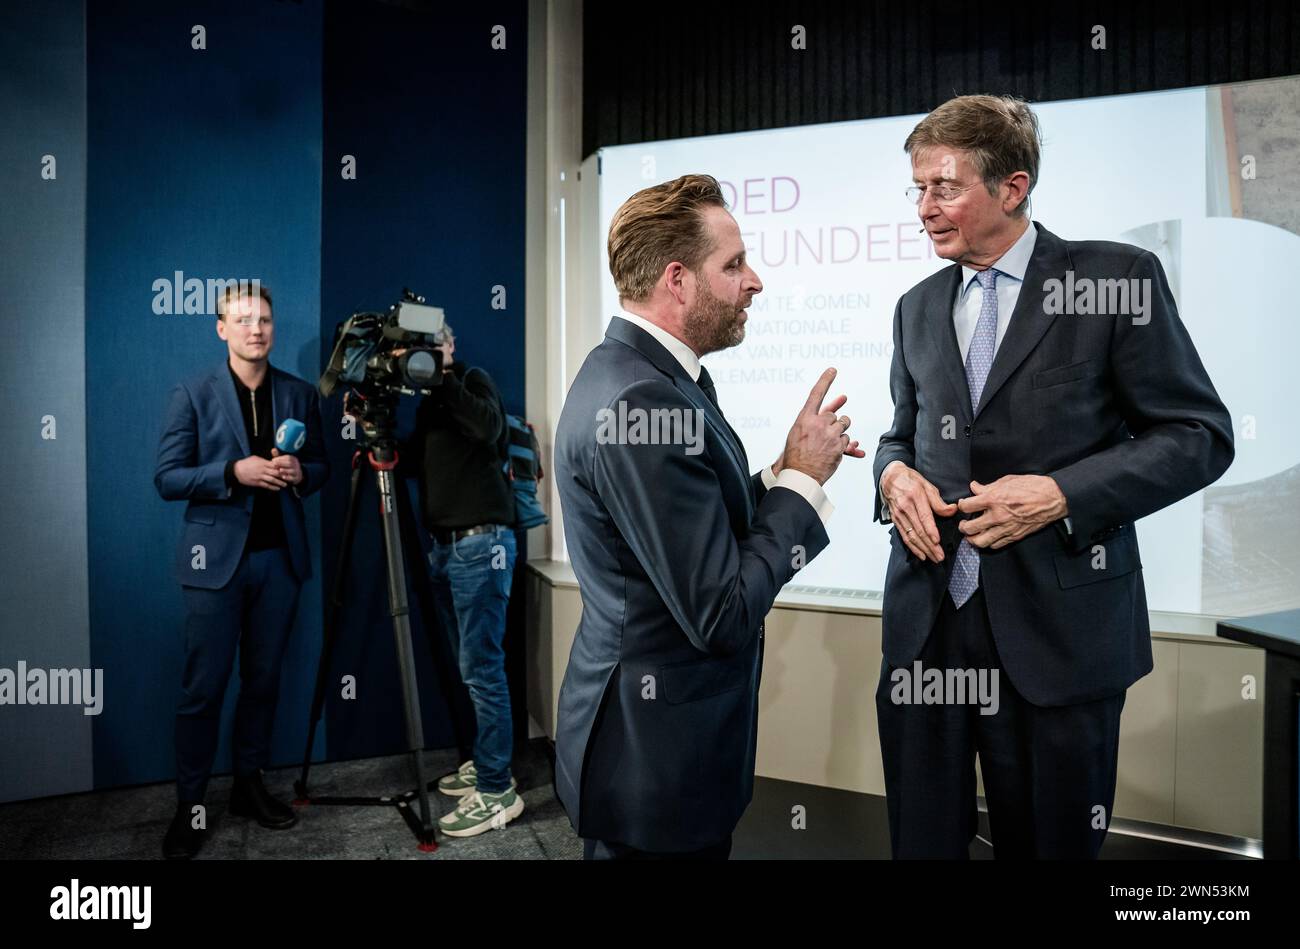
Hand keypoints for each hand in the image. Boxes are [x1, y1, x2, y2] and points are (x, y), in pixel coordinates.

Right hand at [234, 455, 287, 490]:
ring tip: (285, 485)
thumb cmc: (246, 463)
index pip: (275, 465)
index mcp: (263, 463)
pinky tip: (277, 488)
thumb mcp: (255, 458)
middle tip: (289, 478)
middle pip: (275, 473)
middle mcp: (262, 470)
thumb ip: (264, 460)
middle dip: (283, 476)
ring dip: (279, 483)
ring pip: (272, 480)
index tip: (288, 469)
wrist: (237, 470)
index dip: (282, 468)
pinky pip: (266, 485)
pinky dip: (272, 487)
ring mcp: (260, 476)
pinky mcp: (257, 482)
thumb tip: (272, 460)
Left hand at [270, 448, 302, 485]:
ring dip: (285, 470)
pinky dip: (288, 477)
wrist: (296, 475)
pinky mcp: (297, 478)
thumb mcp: (282, 461)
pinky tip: (283, 477)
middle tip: (274, 465)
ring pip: (292, 470)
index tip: (273, 460)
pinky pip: (293, 478)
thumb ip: (277, 456)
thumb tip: (273, 449)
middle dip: (282, 464)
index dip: (280, 458)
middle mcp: (296, 465)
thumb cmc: (286, 466)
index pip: (288, 457)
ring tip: (279, 470)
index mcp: (293, 459)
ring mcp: (297, 471)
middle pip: (290, 463)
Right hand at [781, 368, 862, 484]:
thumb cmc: (797, 453)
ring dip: (840, 434)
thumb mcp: (800, 431)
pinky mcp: (838, 446)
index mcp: (804, 418)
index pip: (816, 395)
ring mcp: (829, 435)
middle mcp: (817, 423)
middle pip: (834, 415)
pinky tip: (833, 453)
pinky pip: (848, 441)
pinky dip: (844, 447)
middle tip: (824, 437)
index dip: (825, 381)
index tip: (833, 370)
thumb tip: (842, 401)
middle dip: (833, 424)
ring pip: (844, 425)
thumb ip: (819, 415)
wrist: (799, 474)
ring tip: (827, 445)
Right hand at [881, 462, 956, 561]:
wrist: (890, 478)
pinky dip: (913, 547)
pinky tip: (921, 554)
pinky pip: (904, 536)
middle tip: (940, 556)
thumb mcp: (927, 485)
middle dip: (930, 545)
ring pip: (912, 536)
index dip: (931, 531)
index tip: (937, 541)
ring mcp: (899, 515)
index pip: (924, 517)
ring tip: (933, 558)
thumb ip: (938, 501)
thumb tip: (952, 510)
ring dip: (923, 549)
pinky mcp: (895, 520)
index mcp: (915, 496)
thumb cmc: (911, 480)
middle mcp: (905, 507)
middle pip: (918, 530)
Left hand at [957, 475, 1067, 548]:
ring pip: (980, 541)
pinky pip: (996, 545)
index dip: (962, 505)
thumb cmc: (1033, 487)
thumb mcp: (1007, 481)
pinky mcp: (1014, 536)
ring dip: (972, 539)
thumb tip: (974, 487)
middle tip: (964, 523)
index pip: (966, 507)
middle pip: (969, 528)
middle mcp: (997, 516)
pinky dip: (989, 543)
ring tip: (971, 535)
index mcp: (993, 499)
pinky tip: (988, 537)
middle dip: (963, 526)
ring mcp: (1006, 528)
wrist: (1053, 499)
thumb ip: (988, 487)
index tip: (964, 505)